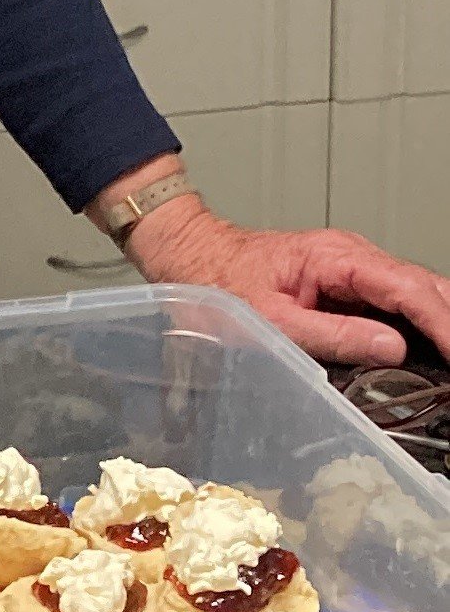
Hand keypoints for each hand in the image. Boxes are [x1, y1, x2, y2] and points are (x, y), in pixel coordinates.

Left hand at [124, 189, 449, 371]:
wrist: (189, 254)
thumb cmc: (216, 280)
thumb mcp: (271, 320)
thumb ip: (334, 335)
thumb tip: (392, 349)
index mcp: (338, 258)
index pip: (409, 289)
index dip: (442, 324)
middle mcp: (353, 256)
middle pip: (424, 286)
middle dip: (449, 323)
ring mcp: (352, 268)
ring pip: (415, 291)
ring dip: (438, 322)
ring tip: (448, 357)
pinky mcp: (345, 283)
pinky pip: (393, 300)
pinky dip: (417, 322)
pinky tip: (428, 348)